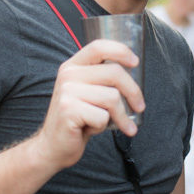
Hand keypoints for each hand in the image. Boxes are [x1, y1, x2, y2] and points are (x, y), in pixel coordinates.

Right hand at [32, 39, 144, 169]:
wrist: (53, 146)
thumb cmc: (77, 119)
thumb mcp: (87, 92)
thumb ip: (102, 79)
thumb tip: (133, 72)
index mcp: (73, 66)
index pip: (98, 47)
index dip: (121, 51)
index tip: (135, 62)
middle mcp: (68, 75)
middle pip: (114, 73)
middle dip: (133, 92)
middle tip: (140, 106)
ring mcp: (67, 92)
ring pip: (112, 97)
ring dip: (121, 116)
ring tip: (119, 124)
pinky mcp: (68, 110)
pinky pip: (102, 116)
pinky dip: (103, 127)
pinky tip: (92, 128)